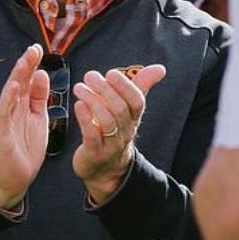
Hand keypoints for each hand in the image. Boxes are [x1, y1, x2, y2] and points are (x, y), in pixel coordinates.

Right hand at [0, 44, 49, 209]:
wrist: (16, 177)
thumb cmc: (26, 147)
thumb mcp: (37, 118)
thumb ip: (39, 97)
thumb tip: (42, 74)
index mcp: (20, 105)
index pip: (26, 80)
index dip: (32, 64)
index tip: (39, 48)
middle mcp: (10, 108)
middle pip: (18, 82)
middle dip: (25, 65)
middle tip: (34, 49)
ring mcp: (3, 119)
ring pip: (9, 94)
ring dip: (17, 77)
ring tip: (25, 62)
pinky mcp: (0, 132)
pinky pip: (3, 113)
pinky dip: (8, 99)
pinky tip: (14, 87)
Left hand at [71, 65, 165, 202]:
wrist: (106, 170)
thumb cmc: (116, 132)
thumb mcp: (129, 110)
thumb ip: (141, 87)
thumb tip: (160, 68)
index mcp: (134, 118)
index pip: (137, 102)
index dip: (126, 86)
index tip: (111, 73)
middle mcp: (125, 131)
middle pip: (120, 109)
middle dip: (105, 90)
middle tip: (90, 76)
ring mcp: (111, 144)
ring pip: (107, 122)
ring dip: (93, 101)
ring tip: (80, 88)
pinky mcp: (95, 154)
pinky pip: (92, 136)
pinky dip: (85, 119)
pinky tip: (78, 105)